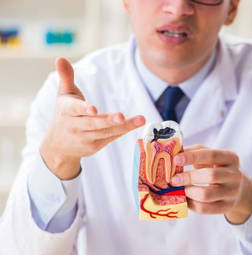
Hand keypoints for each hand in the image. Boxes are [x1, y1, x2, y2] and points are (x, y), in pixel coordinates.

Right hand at [40, 57, 145, 179]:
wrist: (59, 146)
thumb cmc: (65, 115)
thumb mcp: (63, 96)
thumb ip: (66, 77)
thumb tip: (60, 57)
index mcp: (66, 111)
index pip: (74, 109)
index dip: (83, 109)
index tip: (93, 109)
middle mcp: (74, 127)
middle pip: (94, 123)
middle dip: (108, 120)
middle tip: (121, 116)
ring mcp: (85, 138)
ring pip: (106, 132)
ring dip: (124, 126)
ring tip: (140, 120)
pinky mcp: (95, 147)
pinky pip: (111, 137)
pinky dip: (123, 130)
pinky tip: (135, 124)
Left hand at [170, 145, 251, 224]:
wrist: (235, 188)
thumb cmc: (216, 168)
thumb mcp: (209, 156)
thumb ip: (194, 152)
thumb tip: (173, 154)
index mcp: (231, 158)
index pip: (212, 155)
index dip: (192, 157)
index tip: (176, 160)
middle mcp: (235, 175)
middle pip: (211, 176)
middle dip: (189, 177)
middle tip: (174, 179)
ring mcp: (232, 193)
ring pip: (206, 195)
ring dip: (188, 192)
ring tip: (179, 189)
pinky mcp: (226, 207)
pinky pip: (204, 208)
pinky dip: (190, 204)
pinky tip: (184, 199)